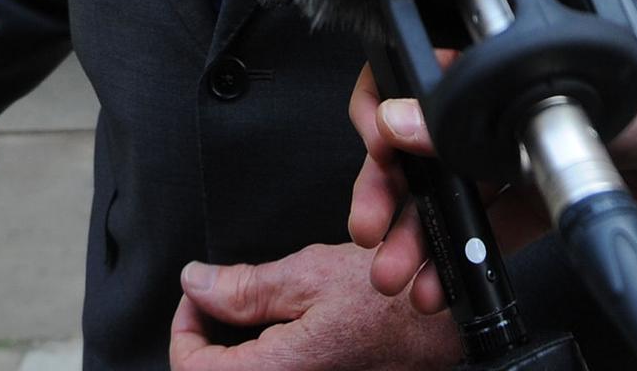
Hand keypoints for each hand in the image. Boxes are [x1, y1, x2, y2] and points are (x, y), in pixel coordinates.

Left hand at [169, 242, 460, 368]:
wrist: (451, 326)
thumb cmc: (395, 301)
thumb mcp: (315, 274)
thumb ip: (247, 286)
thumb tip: (196, 283)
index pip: (193, 369)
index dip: (185, 328)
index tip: (198, 296)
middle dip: (209, 341)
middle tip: (220, 304)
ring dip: (237, 355)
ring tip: (252, 318)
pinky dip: (269, 361)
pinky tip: (285, 336)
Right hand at [349, 0, 636, 310]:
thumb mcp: (579, 83)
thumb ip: (487, 103)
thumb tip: (405, 116)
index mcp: (510, 39)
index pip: (419, 65)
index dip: (386, 112)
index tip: (376, 153)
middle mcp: (507, 86)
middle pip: (422, 135)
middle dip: (390, 185)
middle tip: (376, 224)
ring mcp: (524, 141)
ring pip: (449, 187)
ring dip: (420, 229)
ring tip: (401, 268)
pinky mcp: (548, 190)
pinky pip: (492, 224)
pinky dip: (462, 253)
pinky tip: (438, 279)